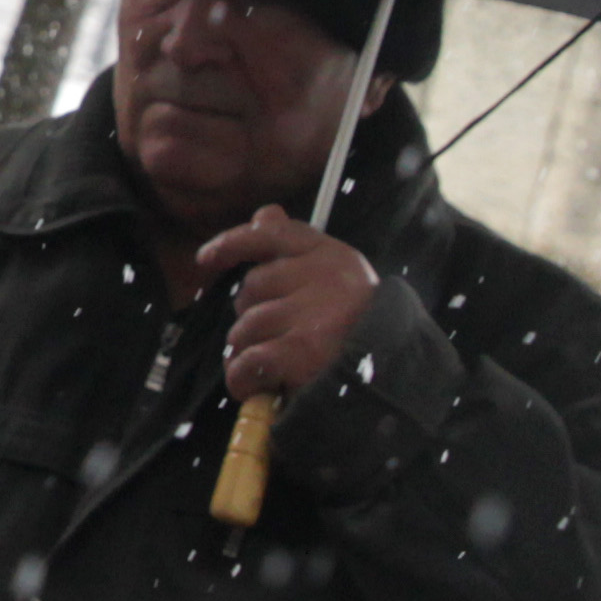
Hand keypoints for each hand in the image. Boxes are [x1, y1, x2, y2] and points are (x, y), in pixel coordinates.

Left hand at [197, 208, 379, 408]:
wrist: (394, 381)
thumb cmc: (359, 332)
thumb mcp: (337, 279)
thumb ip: (296, 248)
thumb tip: (265, 213)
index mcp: (332, 255)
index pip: (271, 235)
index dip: (232, 244)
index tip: (206, 259)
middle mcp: (324, 276)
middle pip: (251, 287)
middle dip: (251, 316)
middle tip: (275, 339)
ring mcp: (313, 312)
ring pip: (245, 326)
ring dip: (246, 351)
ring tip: (270, 367)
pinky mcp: (303, 349)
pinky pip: (248, 359)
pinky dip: (242, 378)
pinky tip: (253, 387)